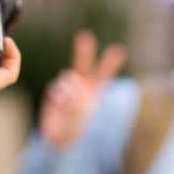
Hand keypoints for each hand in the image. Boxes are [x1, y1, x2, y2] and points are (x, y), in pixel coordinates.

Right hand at [39, 30, 125, 148]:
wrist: (58, 136)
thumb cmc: (75, 127)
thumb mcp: (81, 114)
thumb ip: (77, 99)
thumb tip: (68, 87)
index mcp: (93, 91)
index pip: (103, 74)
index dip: (110, 63)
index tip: (119, 50)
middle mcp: (81, 86)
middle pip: (82, 65)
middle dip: (83, 51)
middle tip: (84, 36)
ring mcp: (66, 88)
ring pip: (67, 78)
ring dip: (68, 89)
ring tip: (68, 103)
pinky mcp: (54, 92)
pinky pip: (55, 88)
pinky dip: (57, 96)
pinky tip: (59, 105)